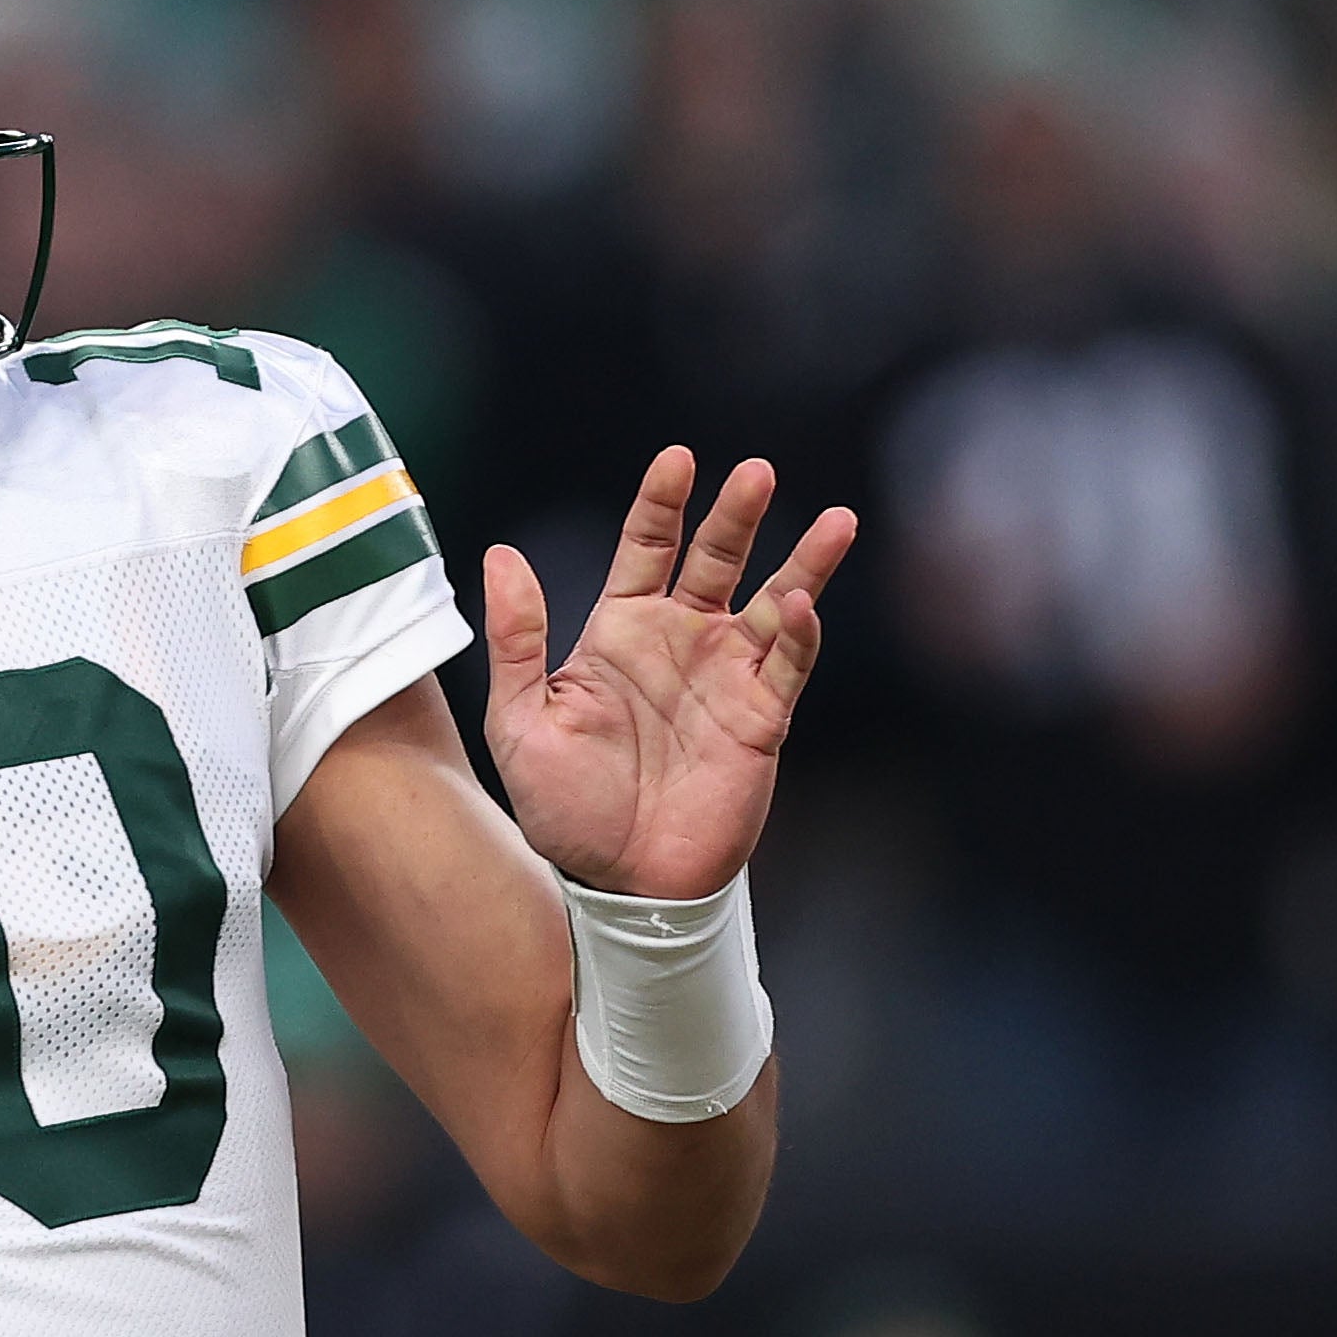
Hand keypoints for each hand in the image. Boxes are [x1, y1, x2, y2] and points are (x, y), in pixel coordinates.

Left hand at [481, 450, 856, 899]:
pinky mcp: (762, 719)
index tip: (678, 458)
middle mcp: (679, 642)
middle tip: (757, 471)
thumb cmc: (564, 805)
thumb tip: (500, 556)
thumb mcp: (520, 720)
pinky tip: (802, 604)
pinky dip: (801, 634)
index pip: (646, 547)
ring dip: (804, 563)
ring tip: (836, 519)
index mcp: (619, 632)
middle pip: (717, 560)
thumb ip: (517, 639)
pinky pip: (789, 665)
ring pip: (775, 602)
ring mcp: (726, 676)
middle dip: (738, 515)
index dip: (662, 502)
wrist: (617, 878)